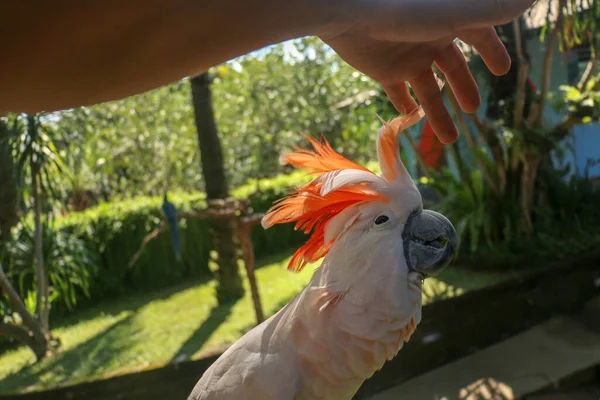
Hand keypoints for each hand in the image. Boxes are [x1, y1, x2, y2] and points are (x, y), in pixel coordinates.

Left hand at [319, 0, 535, 143]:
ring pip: (429, 89)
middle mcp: (430, 38)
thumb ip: (492, 11)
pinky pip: (397, 93)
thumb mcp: (458, 12)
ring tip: (449, 139)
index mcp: (450, 20)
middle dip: (464, 88)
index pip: (479, 35)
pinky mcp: (384, 70)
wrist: (352, 13)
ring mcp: (406, 56)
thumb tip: (529, 1)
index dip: (492, 51)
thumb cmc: (408, 8)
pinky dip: (405, 108)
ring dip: (439, 113)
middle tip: (474, 109)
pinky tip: (412, 121)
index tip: (502, 70)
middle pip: (453, 68)